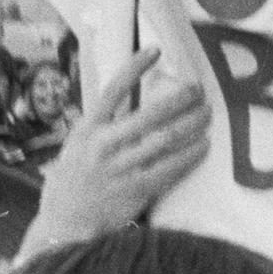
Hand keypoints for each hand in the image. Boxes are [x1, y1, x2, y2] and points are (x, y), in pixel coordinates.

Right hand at [8, 48, 209, 267]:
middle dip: (180, 98)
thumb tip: (132, 97)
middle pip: (149, 114)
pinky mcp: (136, 189)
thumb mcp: (77, 145)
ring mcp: (120, 168)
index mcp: (87, 129)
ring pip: (165, 139)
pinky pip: (170, 168)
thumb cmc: (73, 180)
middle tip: (198, 89)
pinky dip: (190, 155)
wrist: (65, 223)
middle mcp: (102, 146)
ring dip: (192, 124)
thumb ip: (102, 124)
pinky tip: (203, 145)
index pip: (112, 90)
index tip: (155, 51)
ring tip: (207, 114)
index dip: (134, 68)